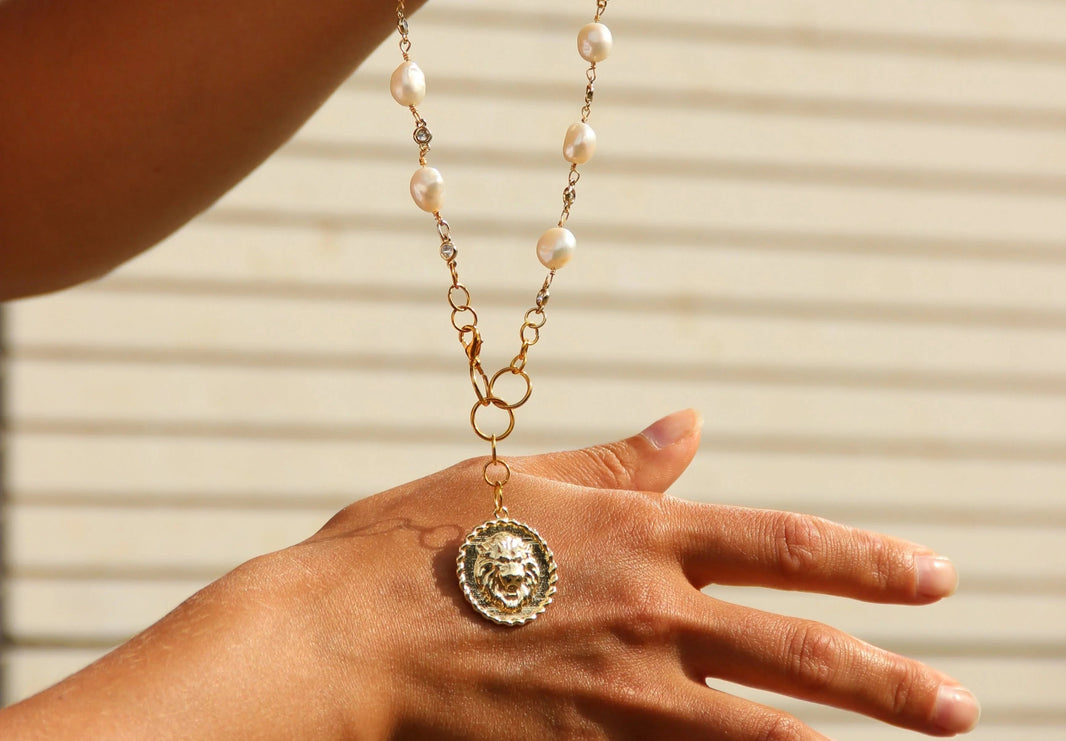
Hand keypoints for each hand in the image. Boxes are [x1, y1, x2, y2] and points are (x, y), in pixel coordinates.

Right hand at [0, 410, 979, 739]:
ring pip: (761, 730)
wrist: (335, 639)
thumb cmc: (413, 545)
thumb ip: (616, 463)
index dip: (864, 559)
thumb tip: (690, 426)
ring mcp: (620, 695)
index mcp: (635, 535)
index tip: (932, 576)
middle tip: (958, 702)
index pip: (780, 543)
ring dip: (838, 738)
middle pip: (795, 651)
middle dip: (888, 678)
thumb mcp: (515, 478)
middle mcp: (647, 615)